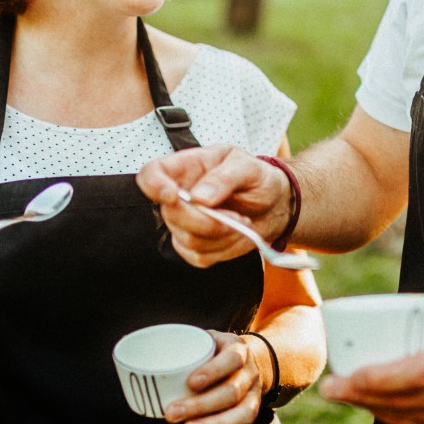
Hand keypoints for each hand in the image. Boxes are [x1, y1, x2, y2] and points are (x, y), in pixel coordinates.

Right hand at [136, 144, 291, 267]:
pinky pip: (200, 257)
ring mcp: (184, 224)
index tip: (172, 196)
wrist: (273, 205)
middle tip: (237, 217)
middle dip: (206, 220)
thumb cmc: (256, 178)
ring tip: (242, 220)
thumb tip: (199, 197)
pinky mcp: (195, 247)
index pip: (150, 175)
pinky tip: (237, 233)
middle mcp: (178, 196)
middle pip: (171, 215)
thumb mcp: (248, 167)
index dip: (153, 186)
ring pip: (188, 240)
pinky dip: (225, 248)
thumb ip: (224, 177)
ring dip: (223, 234)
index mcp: (184, 167)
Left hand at [164, 331, 263, 423]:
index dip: (213, 371)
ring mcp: (255, 396)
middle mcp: (250, 373)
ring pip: (242, 414)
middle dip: (201, 405)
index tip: (190, 383)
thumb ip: (178, 345)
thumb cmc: (214, 352)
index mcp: (239, 350)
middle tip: (172, 413)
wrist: (245, 363)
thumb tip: (129, 343)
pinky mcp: (251, 416)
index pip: (232, 359)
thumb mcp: (203, 340)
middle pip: (233, 392)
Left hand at [319, 311, 423, 423]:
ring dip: (377, 411)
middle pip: (404, 401)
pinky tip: (386, 412)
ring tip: (352, 398)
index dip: (371, 381)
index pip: (410, 375)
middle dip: (362, 397)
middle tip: (333, 388)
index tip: (343, 378)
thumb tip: (399, 333)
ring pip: (413, 421)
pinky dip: (404, 422)